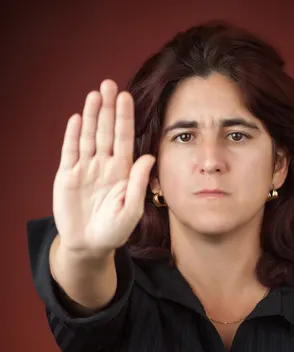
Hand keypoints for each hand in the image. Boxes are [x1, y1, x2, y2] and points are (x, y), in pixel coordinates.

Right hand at [53, 79, 154, 258]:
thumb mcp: (130, 210)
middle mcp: (104, 166)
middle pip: (106, 132)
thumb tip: (148, 157)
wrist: (89, 245)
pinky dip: (72, 135)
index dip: (124, 119)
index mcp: (122, 172)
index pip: (124, 140)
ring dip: (90, 116)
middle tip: (109, 84)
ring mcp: (85, 169)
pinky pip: (70, 151)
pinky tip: (76, 119)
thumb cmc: (114, 231)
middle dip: (108, 109)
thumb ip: (138, 183)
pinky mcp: (67, 176)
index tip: (127, 97)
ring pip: (88, 137)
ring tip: (95, 95)